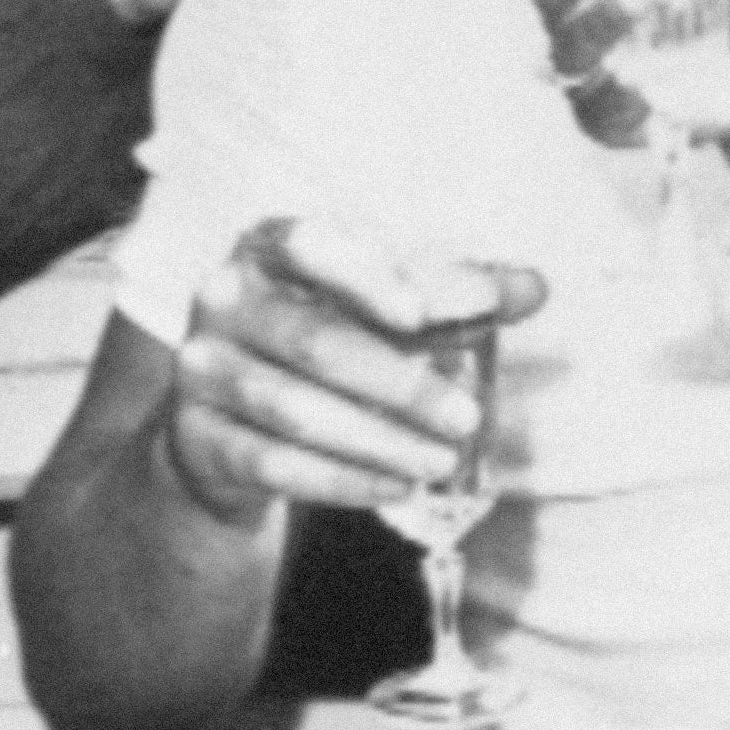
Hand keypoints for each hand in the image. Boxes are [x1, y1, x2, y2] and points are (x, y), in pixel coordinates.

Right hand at [154, 216, 548, 525]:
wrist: (230, 425)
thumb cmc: (325, 343)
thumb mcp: (382, 309)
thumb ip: (455, 294)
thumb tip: (536, 287)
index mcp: (267, 247)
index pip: (308, 243)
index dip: (363, 275)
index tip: (423, 315)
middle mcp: (222, 299)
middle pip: (316, 343)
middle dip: (400, 384)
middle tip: (468, 417)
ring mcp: (200, 370)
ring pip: (295, 411)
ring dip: (378, 439)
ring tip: (441, 461)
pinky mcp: (194, 437)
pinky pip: (273, 464)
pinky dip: (342, 479)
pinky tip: (396, 486)